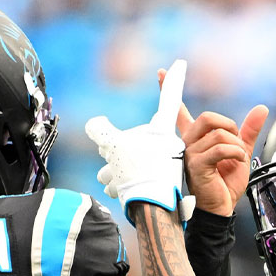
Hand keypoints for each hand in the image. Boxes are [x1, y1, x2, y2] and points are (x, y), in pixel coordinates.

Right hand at [86, 59, 189, 219]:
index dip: (173, 79)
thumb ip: (101, 130)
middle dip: (115, 150)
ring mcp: (165, 164)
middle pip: (134, 138)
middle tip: (109, 161)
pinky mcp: (160, 182)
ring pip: (131, 159)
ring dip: (116, 169)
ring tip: (113, 180)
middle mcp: (168, 144)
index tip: (181, 63)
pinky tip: (118, 189)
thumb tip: (94, 125)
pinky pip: (135, 175)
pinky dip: (122, 182)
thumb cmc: (138, 174)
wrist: (152, 211)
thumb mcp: (113, 145)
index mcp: (162, 130)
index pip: (169, 98)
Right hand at [158, 67, 267, 217]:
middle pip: (207, 117)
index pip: (178, 111)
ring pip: (217, 133)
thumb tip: (261, 109)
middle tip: (236, 141)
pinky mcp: (195, 166)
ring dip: (235, 144)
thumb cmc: (225, 183)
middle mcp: (188, 144)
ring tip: (237, 158)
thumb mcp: (241, 151)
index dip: (169, 90)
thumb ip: (248, 130)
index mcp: (195, 139)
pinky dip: (235, 153)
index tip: (161, 73)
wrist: (222, 209)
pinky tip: (238, 162)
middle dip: (228, 125)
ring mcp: (190, 154)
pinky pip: (219, 148)